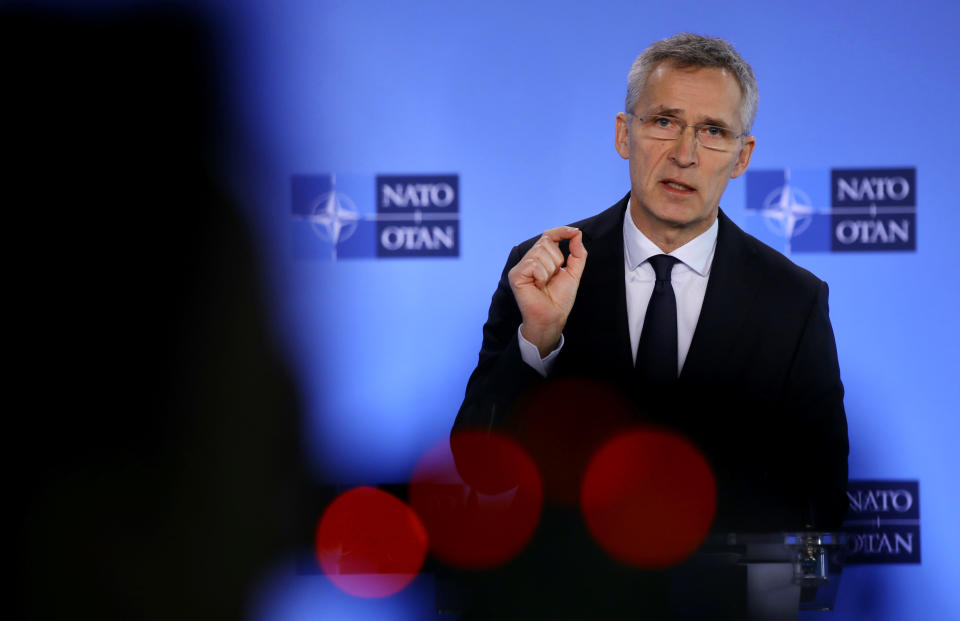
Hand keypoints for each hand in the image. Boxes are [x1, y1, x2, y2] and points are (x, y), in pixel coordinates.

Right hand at [508, 226, 586, 356]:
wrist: (552, 317)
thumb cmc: (560, 299)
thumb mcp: (573, 272)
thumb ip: (577, 253)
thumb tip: (577, 233)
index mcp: (541, 258)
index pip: (548, 236)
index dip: (561, 231)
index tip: (574, 232)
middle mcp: (528, 260)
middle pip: (546, 243)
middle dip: (556, 260)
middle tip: (552, 279)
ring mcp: (520, 267)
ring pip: (540, 253)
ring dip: (549, 270)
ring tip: (544, 284)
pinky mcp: (515, 275)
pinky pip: (533, 264)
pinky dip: (541, 276)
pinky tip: (538, 286)